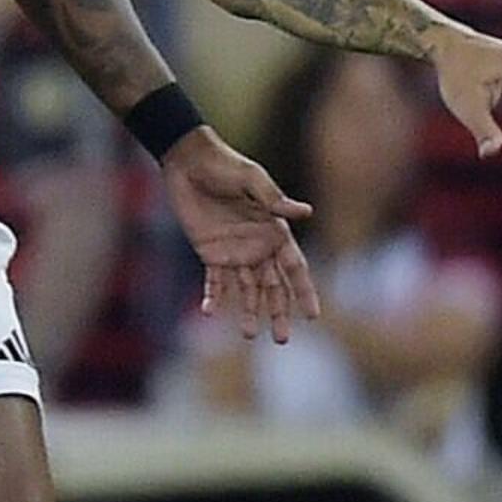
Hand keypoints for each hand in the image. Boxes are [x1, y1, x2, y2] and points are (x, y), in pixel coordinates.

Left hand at [160, 127, 316, 345]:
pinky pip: (213, 281)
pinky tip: (208, 313)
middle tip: (281, 339)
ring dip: (247, 311)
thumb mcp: (252, 180)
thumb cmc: (226, 166)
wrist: (189, 161)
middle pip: (272, 287)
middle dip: (278, 312)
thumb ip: (275, 201)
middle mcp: (258, 247)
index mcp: (275, 232)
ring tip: (248, 334)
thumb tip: (306, 212)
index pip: (295, 268)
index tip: (313, 315)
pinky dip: (213, 297)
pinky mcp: (209, 252)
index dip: (304, 291)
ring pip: (245, 289)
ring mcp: (234, 252)